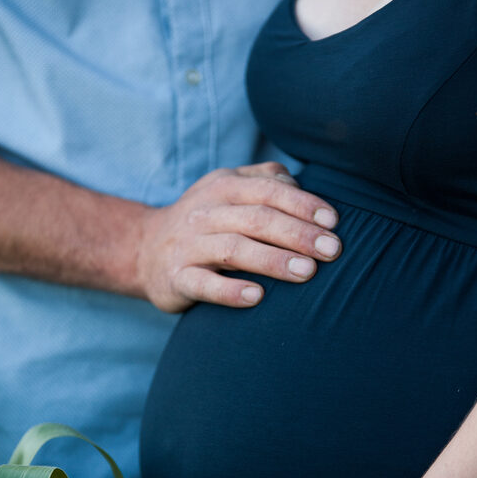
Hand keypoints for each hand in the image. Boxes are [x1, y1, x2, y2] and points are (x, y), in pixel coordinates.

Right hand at [137, 162, 340, 312]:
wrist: (143, 249)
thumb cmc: (206, 221)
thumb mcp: (229, 189)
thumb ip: (265, 180)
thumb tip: (304, 186)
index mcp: (224, 187)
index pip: (268, 190)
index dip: (302, 204)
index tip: (333, 222)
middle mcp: (205, 212)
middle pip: (256, 219)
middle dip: (298, 234)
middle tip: (332, 251)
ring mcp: (188, 246)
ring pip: (233, 250)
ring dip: (272, 260)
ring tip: (307, 273)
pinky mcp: (176, 277)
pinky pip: (203, 284)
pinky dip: (230, 291)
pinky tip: (258, 297)